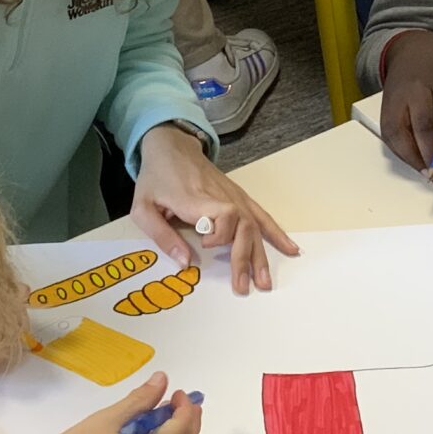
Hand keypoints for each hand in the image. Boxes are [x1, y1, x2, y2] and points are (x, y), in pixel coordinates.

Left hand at [132, 125, 300, 292]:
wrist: (172, 146)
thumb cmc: (155, 179)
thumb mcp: (142, 207)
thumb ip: (162, 236)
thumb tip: (185, 263)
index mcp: (196, 199)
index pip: (223, 214)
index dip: (220, 234)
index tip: (206, 245)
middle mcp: (220, 197)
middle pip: (243, 227)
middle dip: (244, 259)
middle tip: (242, 287)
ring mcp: (233, 196)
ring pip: (254, 226)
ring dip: (260, 255)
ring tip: (265, 282)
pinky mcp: (239, 197)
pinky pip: (261, 215)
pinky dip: (277, 233)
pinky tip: (290, 249)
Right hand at [378, 32, 432, 186]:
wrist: (414, 48)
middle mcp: (417, 88)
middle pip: (423, 126)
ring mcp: (398, 97)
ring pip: (401, 132)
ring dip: (414, 158)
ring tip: (429, 175)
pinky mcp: (386, 106)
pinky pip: (389, 134)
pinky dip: (400, 152)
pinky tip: (414, 163)